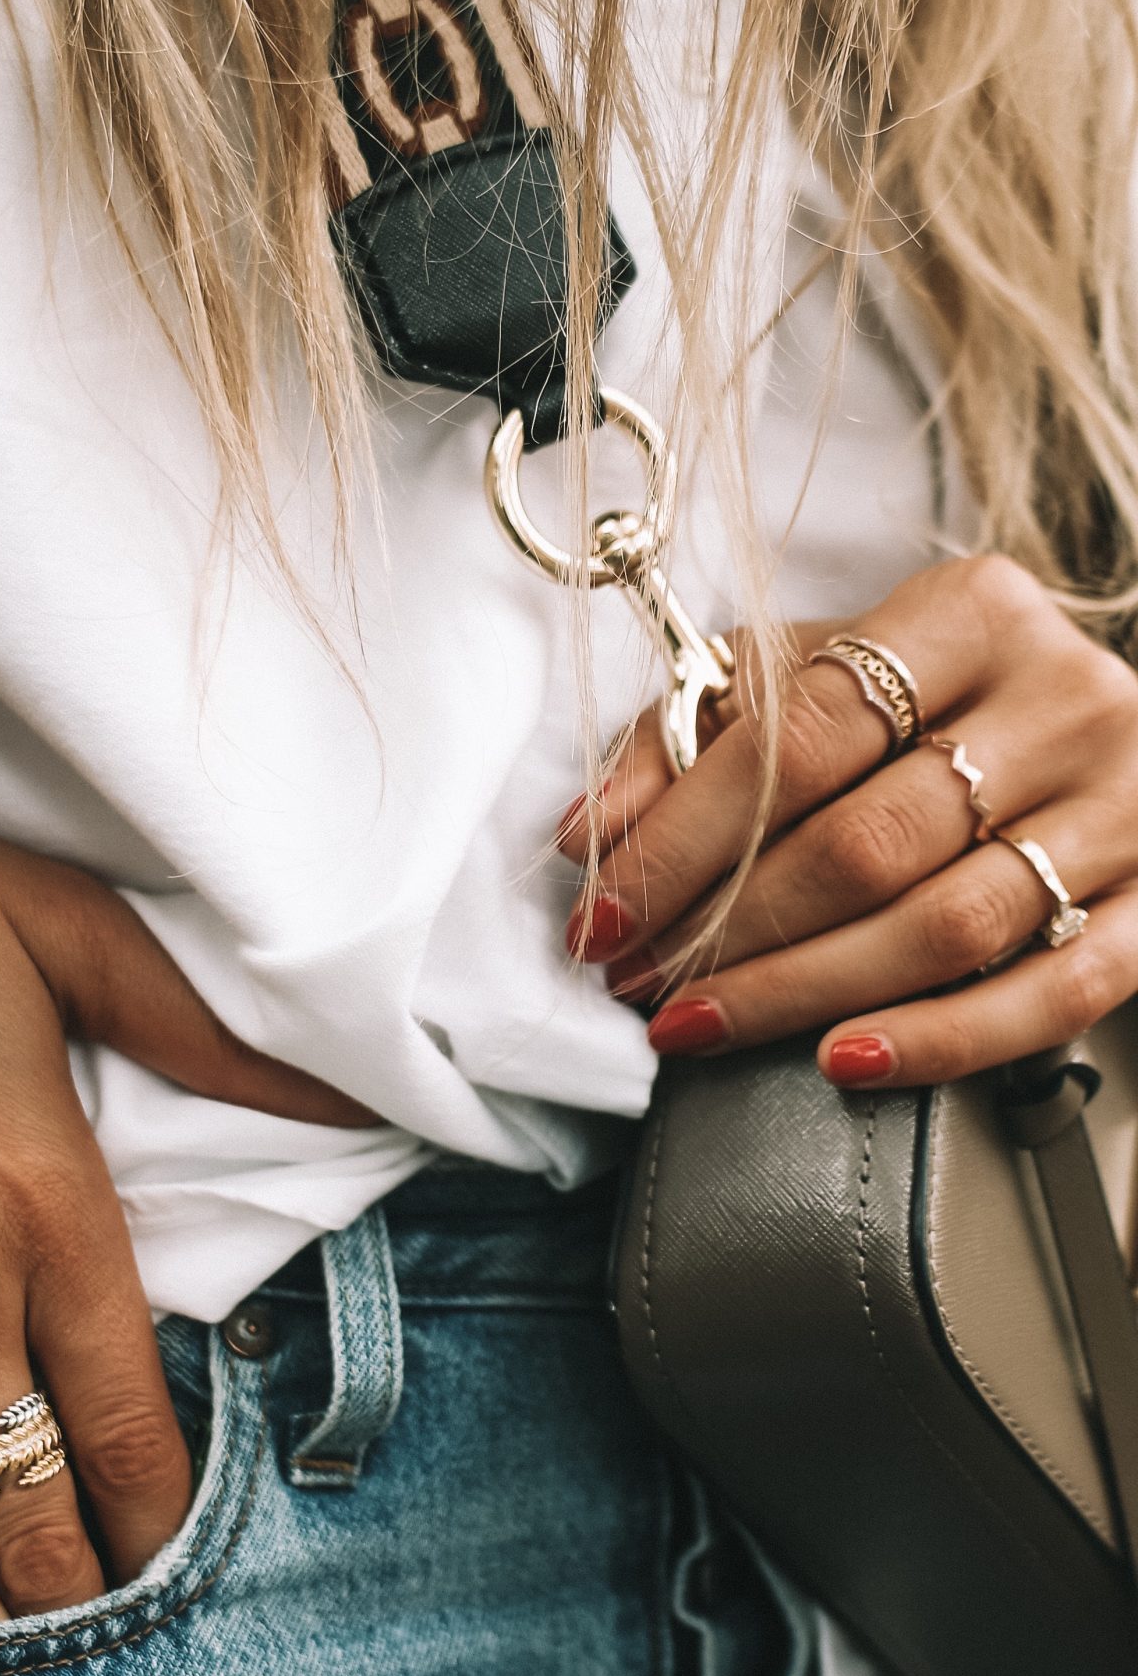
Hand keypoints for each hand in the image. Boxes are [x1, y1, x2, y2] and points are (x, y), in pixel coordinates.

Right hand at [0, 690, 368, 1624]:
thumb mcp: (63, 927)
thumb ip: (211, 1034)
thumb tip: (359, 1094)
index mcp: (46, 1207)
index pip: (128, 1428)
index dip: (160, 1524)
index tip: (175, 1564)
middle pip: (30, 1509)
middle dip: (77, 1593)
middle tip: (104, 1642)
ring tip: (10, 1665)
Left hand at [558, 557, 1137, 1085]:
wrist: (1091, 730)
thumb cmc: (931, 705)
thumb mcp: (815, 678)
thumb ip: (692, 735)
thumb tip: (591, 836)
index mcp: (972, 614)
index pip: (804, 735)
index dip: (687, 837)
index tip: (604, 914)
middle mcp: (1064, 698)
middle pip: (868, 842)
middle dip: (730, 930)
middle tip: (644, 983)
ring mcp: (1127, 804)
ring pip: (948, 925)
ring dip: (802, 991)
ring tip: (701, 1025)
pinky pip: (1053, 994)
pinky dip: (940, 1041)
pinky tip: (842, 1062)